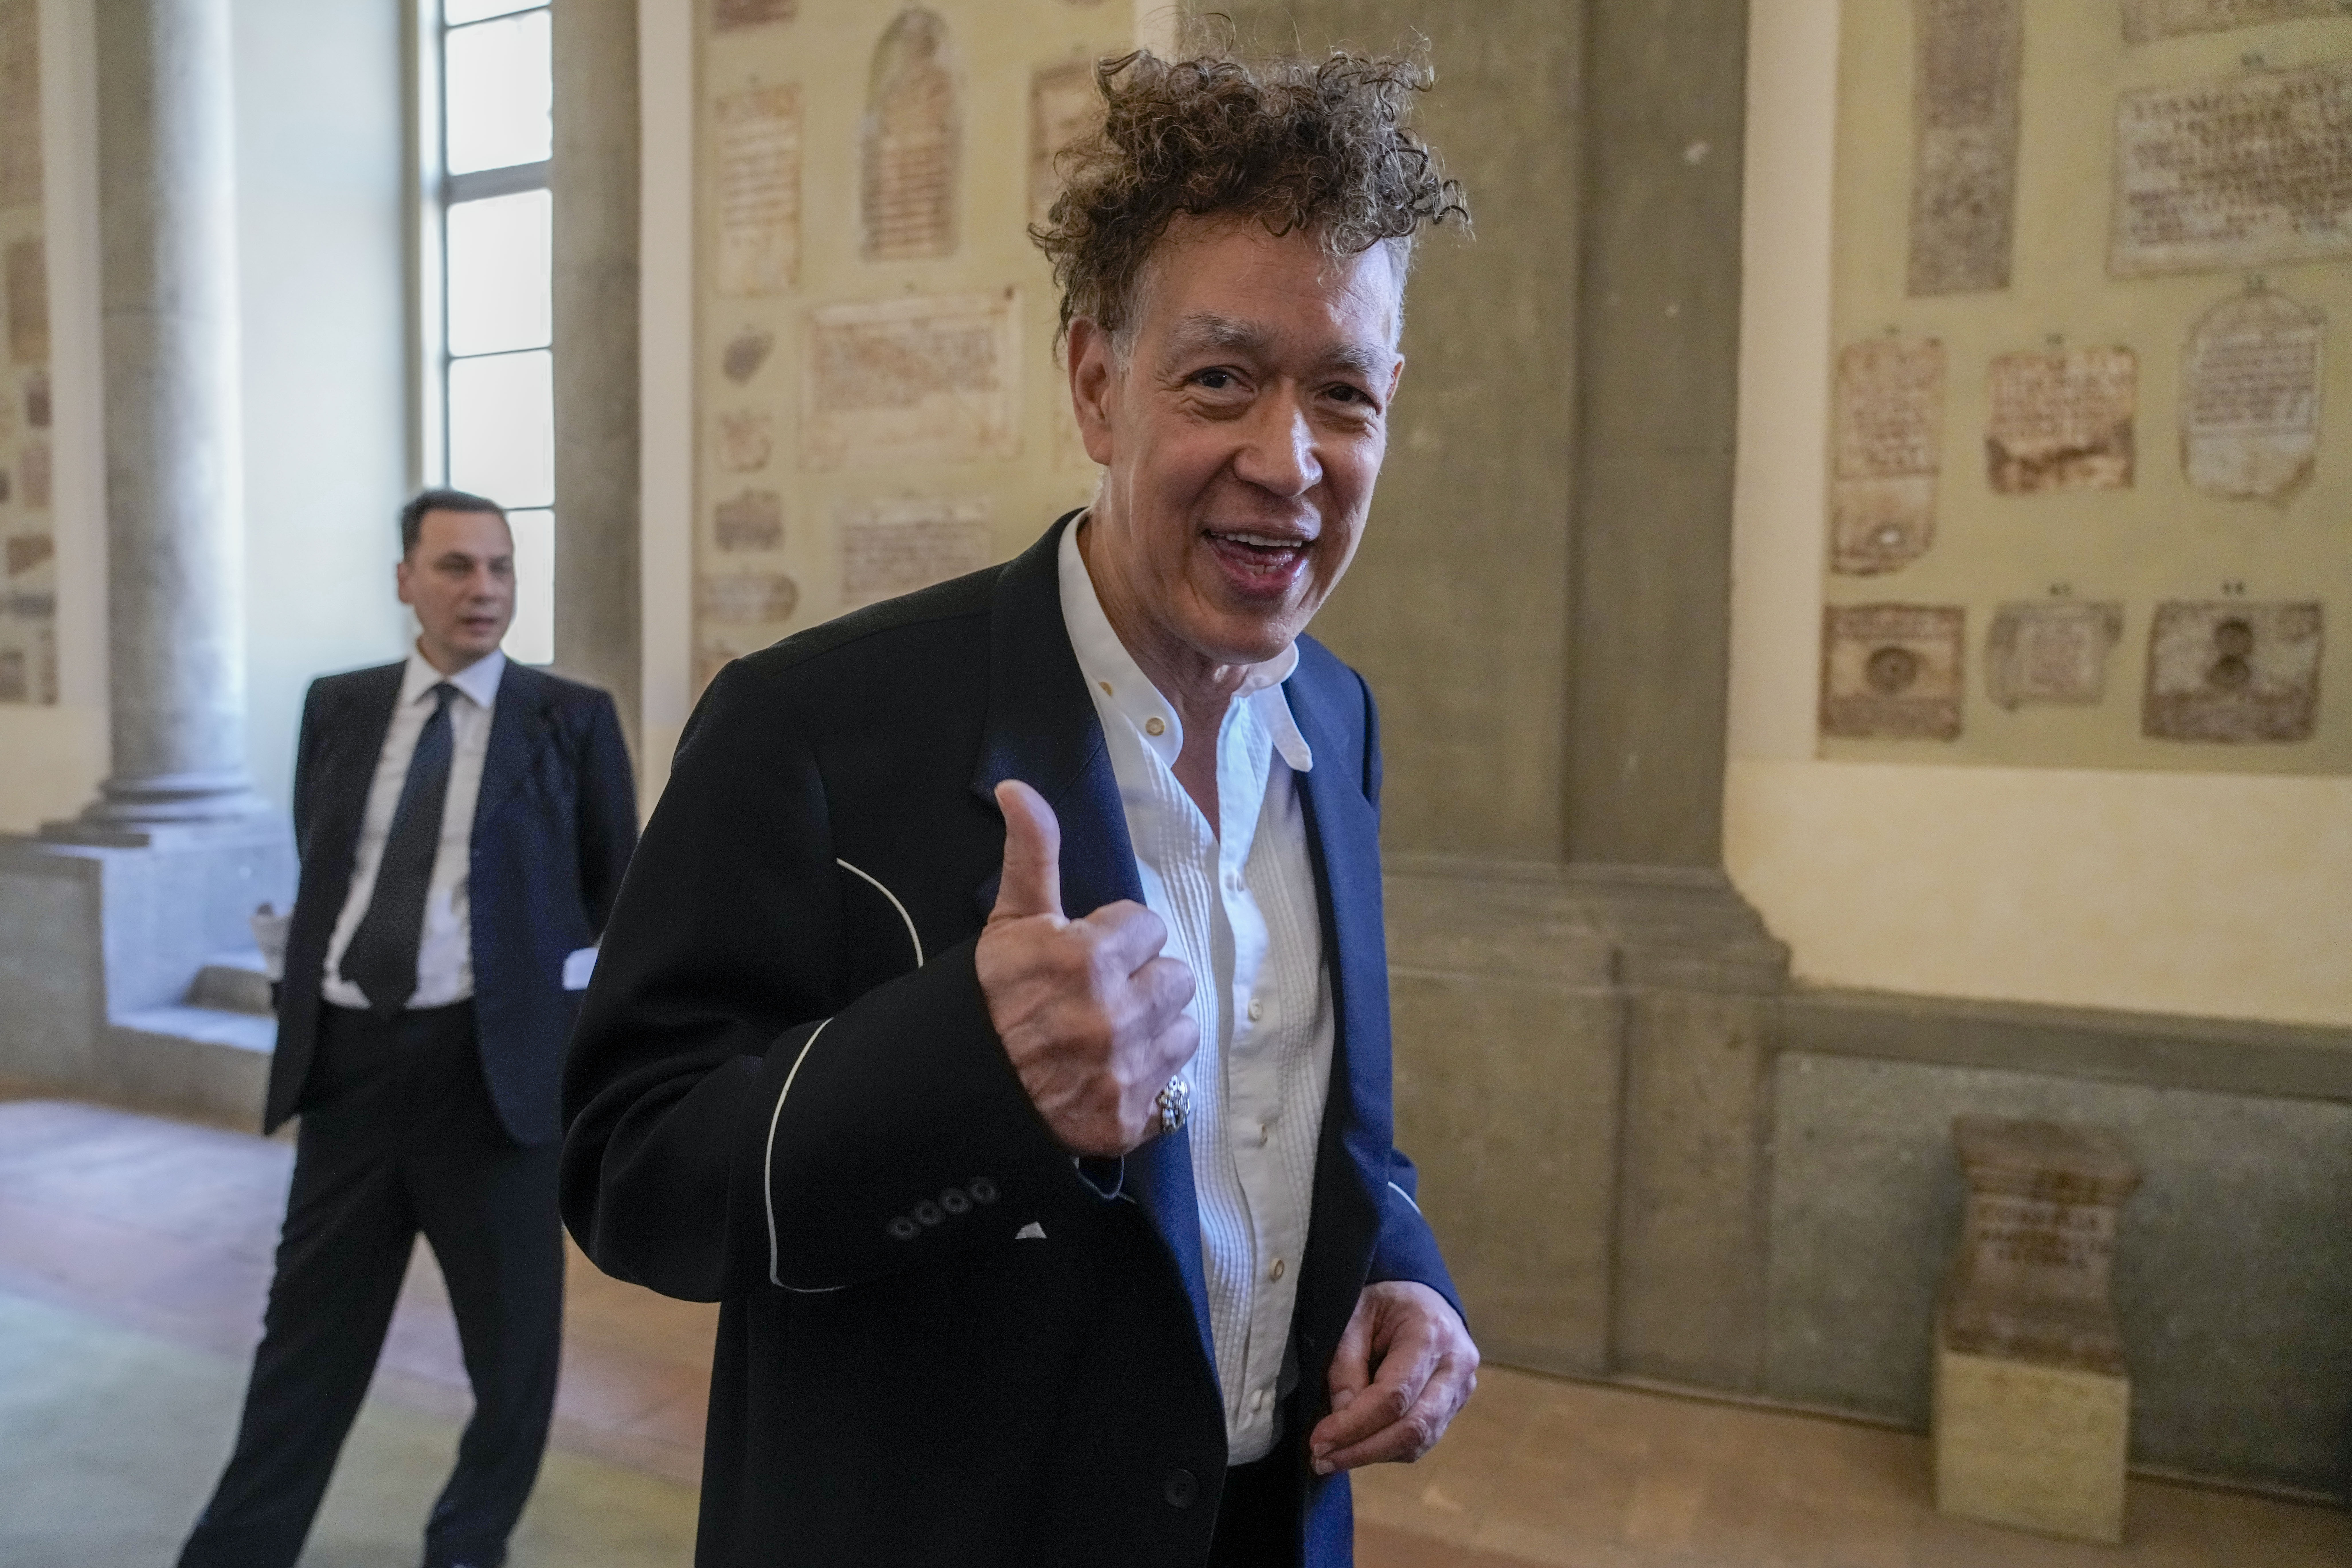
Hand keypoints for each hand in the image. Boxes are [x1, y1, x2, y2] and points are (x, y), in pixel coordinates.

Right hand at [975, 780, 1199, 1156]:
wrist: (953, 1090)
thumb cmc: (985, 1000)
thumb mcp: (1009, 921)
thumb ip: (1031, 853)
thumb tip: (1019, 789)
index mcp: (1089, 959)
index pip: (1147, 927)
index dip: (1117, 939)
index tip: (1088, 956)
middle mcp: (1114, 1014)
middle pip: (1174, 977)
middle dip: (1142, 981)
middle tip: (1099, 996)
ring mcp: (1124, 1071)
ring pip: (1183, 1030)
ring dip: (1155, 1030)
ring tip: (1110, 1034)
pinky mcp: (1128, 1120)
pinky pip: (1174, 1089)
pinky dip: (1149, 1081)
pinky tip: (1111, 1073)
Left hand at [1309, 1281, 1478, 1473]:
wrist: (1421, 1299)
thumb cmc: (1382, 1303)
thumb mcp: (1353, 1316)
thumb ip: (1346, 1363)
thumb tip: (1341, 1416)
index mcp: (1431, 1333)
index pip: (1394, 1395)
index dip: (1354, 1425)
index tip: (1317, 1441)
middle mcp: (1456, 1365)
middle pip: (1412, 1427)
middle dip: (1362, 1450)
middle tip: (1320, 1461)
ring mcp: (1462, 1388)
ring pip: (1419, 1441)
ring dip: (1373, 1455)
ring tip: (1333, 1457)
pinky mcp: (1456, 1406)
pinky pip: (1423, 1440)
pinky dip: (1388, 1449)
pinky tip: (1360, 1445)